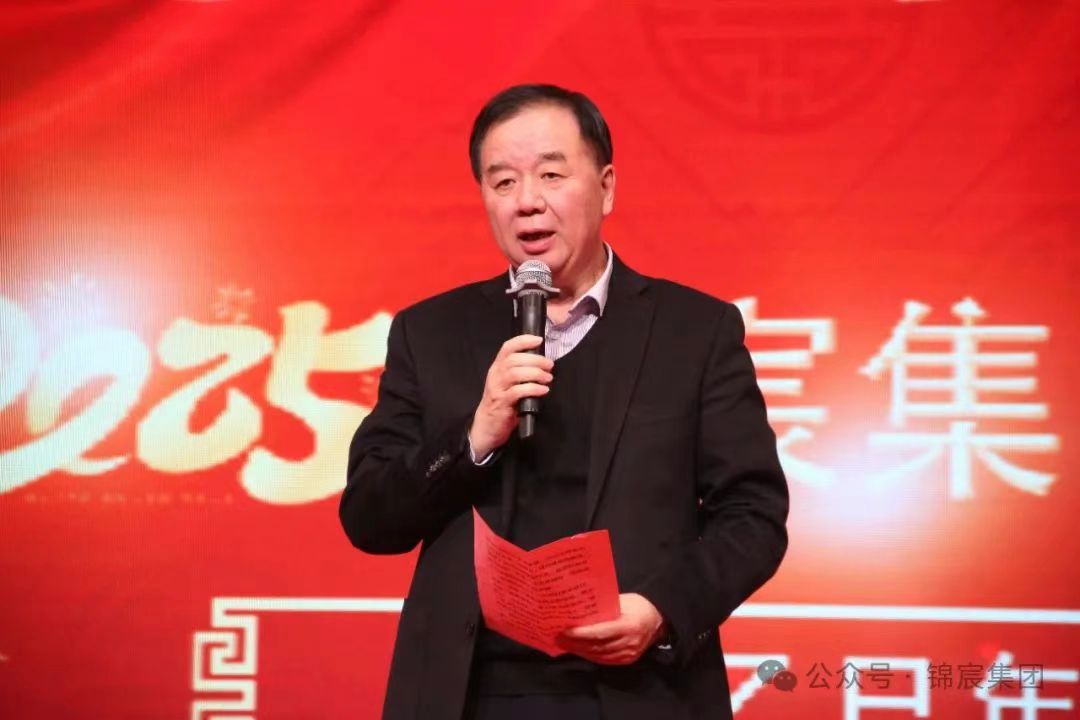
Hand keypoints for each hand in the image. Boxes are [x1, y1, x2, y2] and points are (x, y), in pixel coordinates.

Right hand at [468, 334, 553, 457]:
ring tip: (548, 378)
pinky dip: (533, 389)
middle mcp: (495, 375)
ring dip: (536, 374)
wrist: (486, 426)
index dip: (523, 341)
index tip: (539, 340)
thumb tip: (542, 362)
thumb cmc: (501, 402)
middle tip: (549, 365)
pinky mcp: (502, 403)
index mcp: (497, 367)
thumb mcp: (507, 383)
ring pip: (515, 373)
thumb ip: (520, 371)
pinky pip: (518, 392)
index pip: (508, 347)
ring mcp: (497, 389)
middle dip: (535, 360)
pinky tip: (542, 390)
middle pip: (514, 359)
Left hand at [556, 593, 665, 665]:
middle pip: (596, 646)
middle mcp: (629, 643)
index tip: (564, 631)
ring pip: (598, 655)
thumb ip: (604, 607)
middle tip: (557, 637)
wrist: (659, 621)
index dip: (581, 634)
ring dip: (579, 651)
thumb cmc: (639, 606)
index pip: (600, 632)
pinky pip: (604, 660)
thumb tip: (579, 608)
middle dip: (575, 643)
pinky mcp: (627, 660)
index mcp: (628, 625)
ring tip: (564, 644)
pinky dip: (589, 655)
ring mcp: (628, 654)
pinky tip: (578, 650)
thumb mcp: (623, 601)